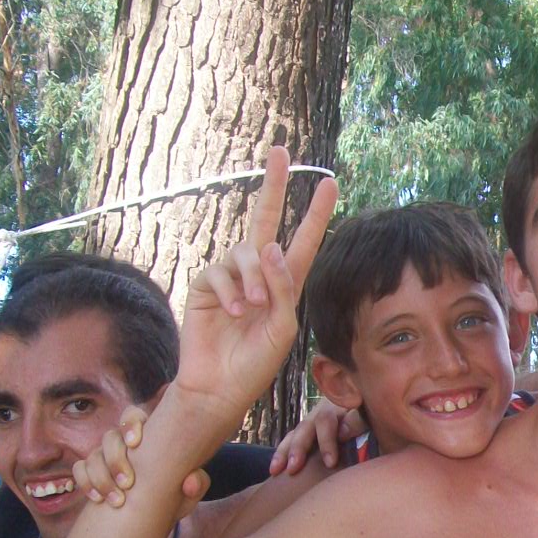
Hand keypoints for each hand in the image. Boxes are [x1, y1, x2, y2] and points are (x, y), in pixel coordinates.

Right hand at [73, 405, 210, 514]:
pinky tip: (97, 499)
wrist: (150, 519)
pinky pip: (80, 470)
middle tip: (129, 484)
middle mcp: (121, 444)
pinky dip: (86, 483)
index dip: (131, 423)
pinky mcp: (89, 474)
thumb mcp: (188, 495)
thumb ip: (196, 485)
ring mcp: (103, 457)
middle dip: (116, 460)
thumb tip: (191, 481)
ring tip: (117, 500)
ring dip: (102, 478)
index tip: (136, 442)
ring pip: (93, 456)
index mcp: (146, 437)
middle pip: (110, 437)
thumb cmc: (172, 498)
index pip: (133, 414)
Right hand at [173, 147, 339, 420]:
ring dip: (254, 279)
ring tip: (254, 308)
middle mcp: (258, 273)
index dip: (316, 213)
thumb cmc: (257, 363)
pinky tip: (235, 314)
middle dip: (274, 186)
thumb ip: (282, 287)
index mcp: (285, 283)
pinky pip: (220, 273)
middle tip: (280, 151)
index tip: (331, 183)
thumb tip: (270, 244)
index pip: (303, 241)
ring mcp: (230, 277)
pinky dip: (231, 292)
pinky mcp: (206, 285)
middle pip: (265, 219)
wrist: (222, 386)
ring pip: (246, 254)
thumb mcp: (282, 326)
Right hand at [270, 398, 368, 474]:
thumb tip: (343, 430)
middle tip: (293, 467)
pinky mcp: (310, 430)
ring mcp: (316, 419)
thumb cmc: (379, 421)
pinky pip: (292, 440)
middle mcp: (325, 410)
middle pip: (307, 426)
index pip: (327, 422)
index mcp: (342, 405)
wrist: (375, 414)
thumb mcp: (374, 418)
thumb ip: (360, 421)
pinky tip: (275, 470)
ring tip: (275, 470)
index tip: (330, 463)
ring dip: (285, 451)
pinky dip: (283, 453)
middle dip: (298, 448)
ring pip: (296, 433)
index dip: (326, 442)